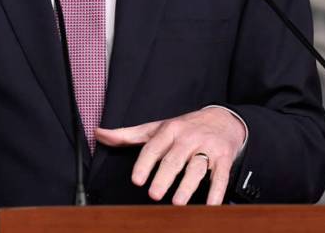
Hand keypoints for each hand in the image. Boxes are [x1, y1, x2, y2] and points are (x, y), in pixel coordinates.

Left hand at [96, 107, 245, 204]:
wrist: (223, 119)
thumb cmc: (184, 127)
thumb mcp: (156, 128)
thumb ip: (128, 134)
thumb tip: (100, 134)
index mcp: (169, 130)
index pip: (154, 147)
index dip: (144, 163)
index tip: (136, 180)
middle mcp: (188, 138)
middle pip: (174, 159)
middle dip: (164, 177)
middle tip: (154, 194)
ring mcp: (207, 148)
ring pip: (197, 168)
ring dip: (187, 186)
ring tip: (178, 202)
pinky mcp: (224, 158)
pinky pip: (221, 176)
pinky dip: (216, 191)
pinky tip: (210, 204)